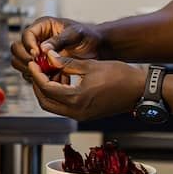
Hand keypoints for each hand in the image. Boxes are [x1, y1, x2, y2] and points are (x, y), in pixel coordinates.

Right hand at [11, 17, 103, 78]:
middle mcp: (37, 40)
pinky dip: (40, 79)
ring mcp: (38, 54)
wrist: (97, 48)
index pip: (26, 34)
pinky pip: (33, 74)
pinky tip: (54, 79)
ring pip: (21, 63)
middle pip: (17, 49)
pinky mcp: (42, 66)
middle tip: (37, 66)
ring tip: (46, 73)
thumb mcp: (76, 34)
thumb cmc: (88, 36)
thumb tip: (44, 48)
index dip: (29, 45)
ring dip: (31, 70)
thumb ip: (60, 40)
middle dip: (25, 59)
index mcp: (43, 26)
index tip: (36, 54)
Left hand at [26, 55, 141, 121]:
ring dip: (47, 92)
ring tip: (46, 74)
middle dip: (38, 86)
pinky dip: (58, 96)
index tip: (33, 64)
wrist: (139, 90)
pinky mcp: (85, 115)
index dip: (37, 75)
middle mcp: (76, 112)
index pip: (47, 89)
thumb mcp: (90, 65)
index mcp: (77, 99)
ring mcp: (81, 115)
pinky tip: (60, 81)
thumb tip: (49, 57)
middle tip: (36, 70)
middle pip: (46, 102)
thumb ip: (67, 63)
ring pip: (54, 106)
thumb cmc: (120, 76)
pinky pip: (64, 107)